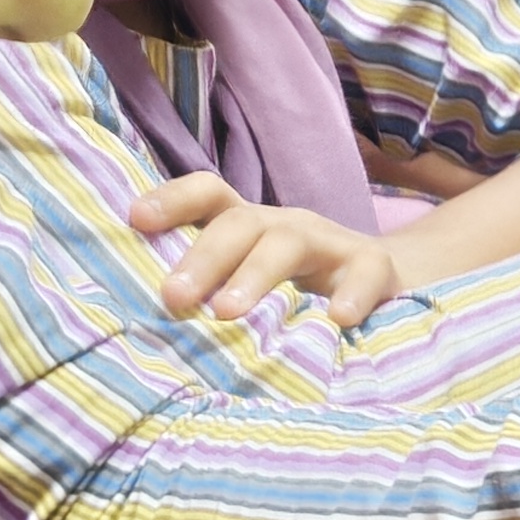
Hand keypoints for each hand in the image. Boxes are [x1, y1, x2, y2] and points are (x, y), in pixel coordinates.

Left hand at [132, 174, 401, 326]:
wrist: (383, 284)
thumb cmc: (299, 291)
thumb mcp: (251, 285)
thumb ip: (209, 293)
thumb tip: (143, 324)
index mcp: (250, 226)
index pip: (208, 196)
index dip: (172, 200)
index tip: (136, 219)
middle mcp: (285, 225)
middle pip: (239, 223)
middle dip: (203, 257)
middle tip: (172, 297)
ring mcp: (331, 242)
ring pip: (288, 242)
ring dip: (255, 274)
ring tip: (227, 313)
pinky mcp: (374, 266)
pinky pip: (364, 272)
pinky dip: (351, 294)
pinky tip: (337, 320)